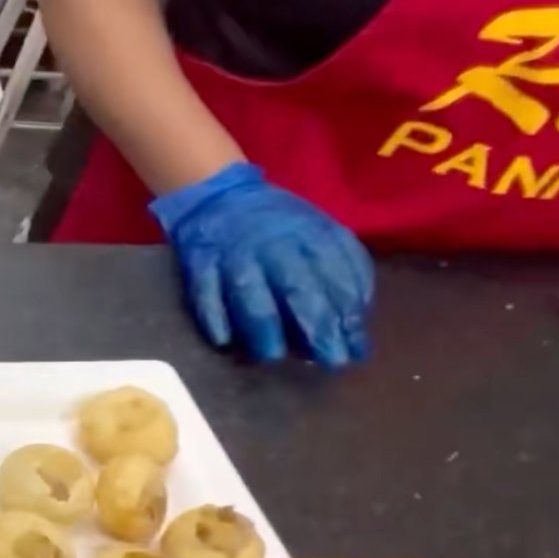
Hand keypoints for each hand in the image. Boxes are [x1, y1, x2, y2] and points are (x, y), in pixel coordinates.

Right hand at [151, 163, 373, 366]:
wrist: (220, 196)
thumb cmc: (280, 225)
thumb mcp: (321, 232)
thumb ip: (344, 267)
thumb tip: (359, 316)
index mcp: (309, 234)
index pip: (335, 275)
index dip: (348, 313)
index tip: (357, 347)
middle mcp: (272, 244)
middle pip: (297, 287)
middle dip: (317, 326)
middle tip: (330, 361)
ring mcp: (233, 254)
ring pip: (249, 292)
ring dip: (262, 326)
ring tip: (273, 356)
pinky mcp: (199, 264)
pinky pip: (205, 293)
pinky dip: (214, 316)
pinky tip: (225, 340)